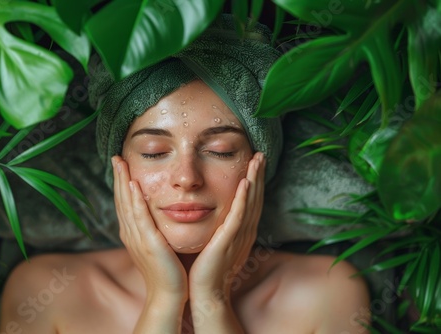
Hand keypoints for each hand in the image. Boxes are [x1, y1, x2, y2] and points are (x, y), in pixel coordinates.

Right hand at [112, 156, 187, 300]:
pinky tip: (135, 185)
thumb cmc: (168, 270)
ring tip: (121, 163)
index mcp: (133, 233)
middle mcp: (131, 233)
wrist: (169, 294)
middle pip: (122, 200)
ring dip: (124, 182)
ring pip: (128, 204)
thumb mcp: (158, 244)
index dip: (122, 183)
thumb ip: (154, 229)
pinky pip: (140, 218)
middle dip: (119, 178)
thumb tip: (157, 214)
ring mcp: (138, 238)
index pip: (125, 203)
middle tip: (116, 157)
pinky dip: (136, 200)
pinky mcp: (149, 243)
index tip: (121, 165)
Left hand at [189, 152, 265, 298]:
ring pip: (250, 202)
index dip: (254, 180)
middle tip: (261, 153)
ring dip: (254, 180)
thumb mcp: (218, 243)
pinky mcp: (229, 240)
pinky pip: (238, 216)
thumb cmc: (209, 268)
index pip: (251, 200)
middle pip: (255, 197)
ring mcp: (239, 235)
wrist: (207, 292)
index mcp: (242, 231)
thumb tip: (218, 215)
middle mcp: (245, 231)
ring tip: (257, 160)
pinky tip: (245, 183)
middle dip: (258, 174)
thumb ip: (222, 228)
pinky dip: (243, 199)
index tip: (254, 162)